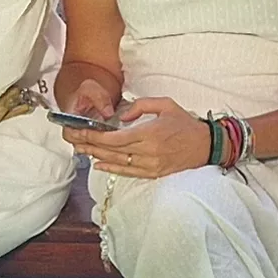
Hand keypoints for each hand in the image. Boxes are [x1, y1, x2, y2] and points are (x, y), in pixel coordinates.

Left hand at [64, 96, 205, 179]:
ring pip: (117, 162)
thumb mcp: (165, 104)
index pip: (115, 137)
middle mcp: (148, 151)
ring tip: (80, 150)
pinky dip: (111, 169)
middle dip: (90, 144)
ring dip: (97, 156)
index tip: (80, 131)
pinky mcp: (154, 173)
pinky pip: (128, 172)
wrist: (205, 145)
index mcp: (150, 133)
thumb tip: (123, 116)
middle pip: (112, 150)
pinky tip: (98, 164)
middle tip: (72, 139)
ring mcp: (150, 164)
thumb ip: (141, 106)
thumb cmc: (185, 123)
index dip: (95, 135)